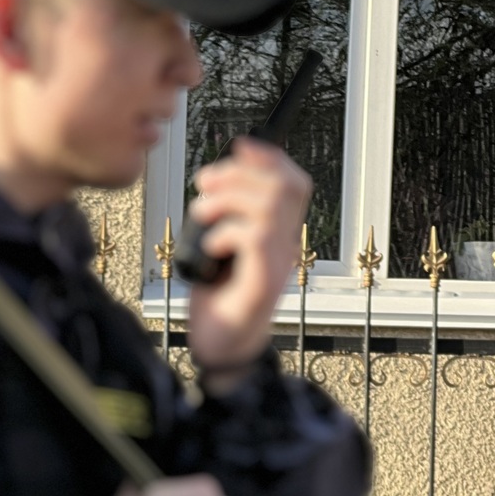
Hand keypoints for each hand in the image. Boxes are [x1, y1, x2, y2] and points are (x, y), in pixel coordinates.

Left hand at [186, 138, 311, 381]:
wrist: (220, 347)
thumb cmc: (219, 301)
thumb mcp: (217, 246)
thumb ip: (223, 215)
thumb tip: (214, 179)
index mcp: (278, 234)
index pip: (293, 182)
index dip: (268, 158)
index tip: (238, 149)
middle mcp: (285, 246)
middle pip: (284, 186)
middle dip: (240, 174)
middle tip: (206, 184)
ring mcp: (277, 264)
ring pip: (269, 207)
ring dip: (228, 200)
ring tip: (202, 213)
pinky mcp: (263, 282)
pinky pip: (255, 238)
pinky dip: (227, 232)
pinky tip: (211, 246)